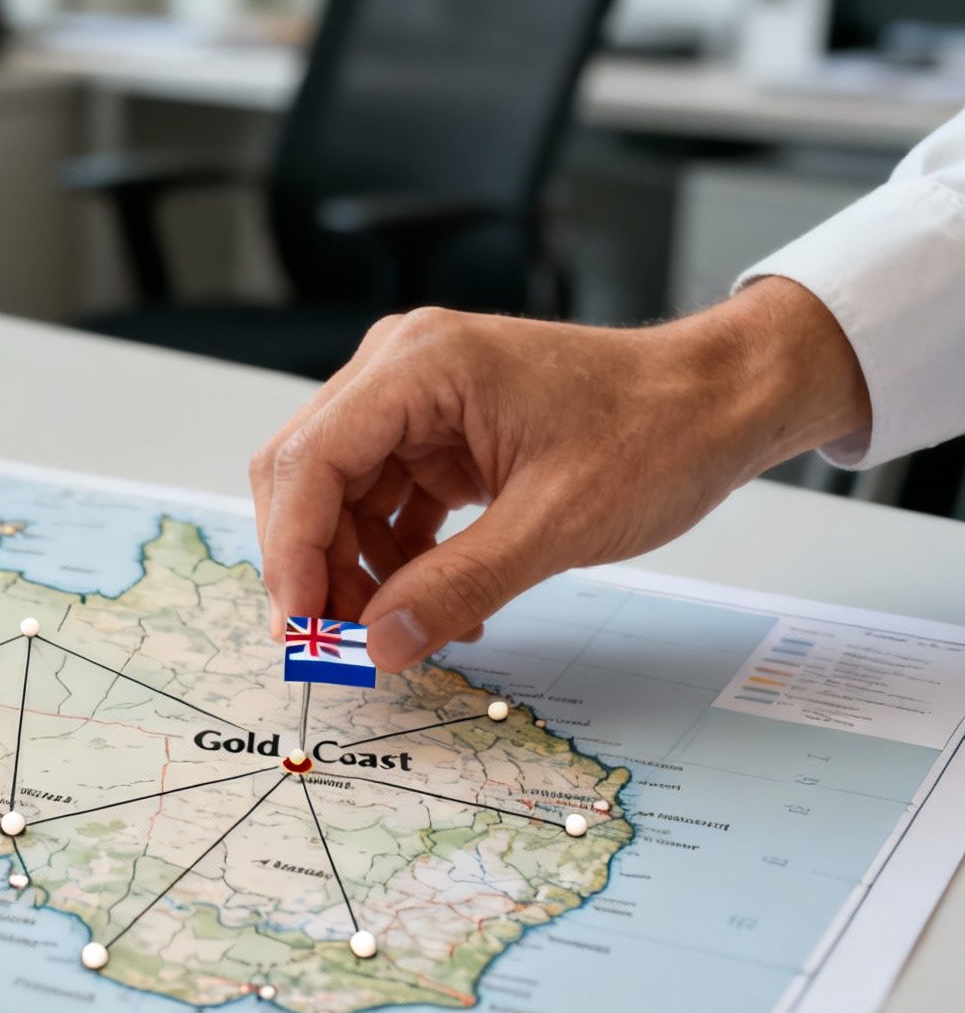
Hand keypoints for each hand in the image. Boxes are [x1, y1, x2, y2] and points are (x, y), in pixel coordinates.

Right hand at [248, 277, 872, 671]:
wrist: (720, 401)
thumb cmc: (657, 433)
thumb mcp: (556, 525)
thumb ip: (457, 588)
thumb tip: (378, 646)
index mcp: (419, 366)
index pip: (310, 461)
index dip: (292, 552)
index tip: (301, 630)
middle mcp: (400, 368)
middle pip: (307, 476)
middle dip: (314, 566)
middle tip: (333, 646)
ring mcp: (415, 398)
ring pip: (338, 497)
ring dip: (354, 571)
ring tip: (398, 632)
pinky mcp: (435, 431)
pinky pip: (381, 501)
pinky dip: (392, 558)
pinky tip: (431, 604)